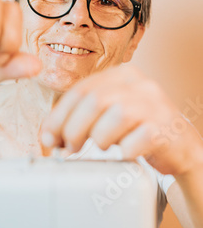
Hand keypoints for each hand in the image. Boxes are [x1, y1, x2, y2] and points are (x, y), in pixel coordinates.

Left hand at [41, 65, 202, 175]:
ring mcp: (154, 105)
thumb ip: (81, 116)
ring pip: (113, 117)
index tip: (48, 137)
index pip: (81, 90)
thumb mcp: (110, 113)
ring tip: (103, 147)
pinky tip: (126, 152)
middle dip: (73, 129)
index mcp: (122, 75)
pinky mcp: (164, 129)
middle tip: (69, 148)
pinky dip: (123, 152)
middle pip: (94, 102)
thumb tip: (49, 135)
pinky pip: (133, 142)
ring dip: (99, 139)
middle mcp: (140, 85)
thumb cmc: (139, 129)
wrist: (181, 147)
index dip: (58, 116)